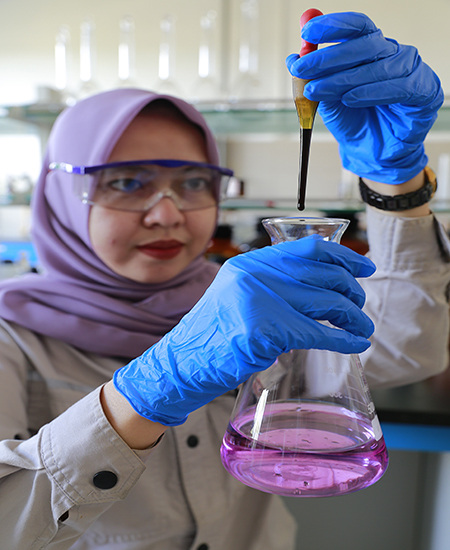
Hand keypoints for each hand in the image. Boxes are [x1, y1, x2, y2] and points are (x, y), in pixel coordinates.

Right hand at [114, 237, 375, 425]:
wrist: (181, 363)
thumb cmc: (212, 336)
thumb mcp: (236, 296)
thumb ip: (270, 286)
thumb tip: (319, 287)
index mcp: (251, 264)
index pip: (308, 249)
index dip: (343, 257)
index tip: (364, 267)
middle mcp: (256, 275)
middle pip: (324, 275)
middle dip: (351, 290)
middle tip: (359, 305)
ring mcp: (260, 301)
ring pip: (327, 303)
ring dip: (353, 317)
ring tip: (361, 327)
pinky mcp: (266, 330)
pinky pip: (319, 333)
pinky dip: (343, 340)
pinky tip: (355, 344)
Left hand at [286, 12, 443, 183]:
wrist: (372, 154)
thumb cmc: (355, 123)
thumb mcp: (327, 100)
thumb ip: (315, 77)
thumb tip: (293, 58)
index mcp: (372, 50)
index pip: (356, 27)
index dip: (333, 26)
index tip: (308, 31)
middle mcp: (393, 55)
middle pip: (365, 43)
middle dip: (328, 56)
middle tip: (303, 68)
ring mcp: (411, 71)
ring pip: (379, 66)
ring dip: (343, 78)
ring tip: (318, 90)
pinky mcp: (424, 92)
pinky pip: (399, 87)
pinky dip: (371, 92)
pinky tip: (350, 99)